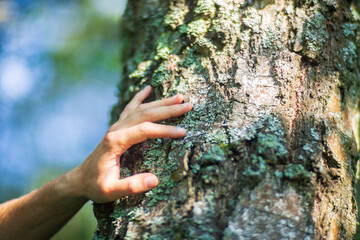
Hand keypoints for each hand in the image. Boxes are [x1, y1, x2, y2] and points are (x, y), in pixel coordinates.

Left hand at [69, 86, 191, 202]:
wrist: (80, 180)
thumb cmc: (96, 186)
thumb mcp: (111, 191)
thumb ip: (131, 186)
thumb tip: (155, 180)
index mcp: (115, 142)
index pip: (145, 130)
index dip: (165, 130)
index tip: (183, 132)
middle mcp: (116, 129)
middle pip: (145, 114)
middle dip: (168, 109)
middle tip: (188, 105)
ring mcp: (116, 126)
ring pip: (141, 108)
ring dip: (161, 102)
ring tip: (179, 97)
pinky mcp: (117, 127)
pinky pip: (130, 108)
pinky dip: (140, 97)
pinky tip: (148, 88)